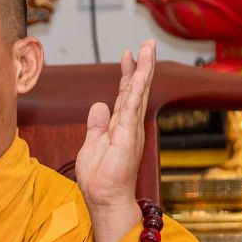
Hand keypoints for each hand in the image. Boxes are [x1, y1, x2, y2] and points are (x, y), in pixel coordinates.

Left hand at [76, 40, 155, 241]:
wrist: (104, 198)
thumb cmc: (100, 177)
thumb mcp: (92, 143)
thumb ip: (97, 124)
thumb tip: (98, 106)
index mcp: (121, 126)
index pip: (125, 94)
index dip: (127, 74)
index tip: (127, 55)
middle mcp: (130, 124)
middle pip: (137, 89)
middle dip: (143, 65)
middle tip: (148, 43)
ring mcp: (131, 129)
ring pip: (138, 93)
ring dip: (144, 69)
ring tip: (148, 48)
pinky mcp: (128, 135)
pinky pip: (132, 106)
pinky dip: (136, 88)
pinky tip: (139, 72)